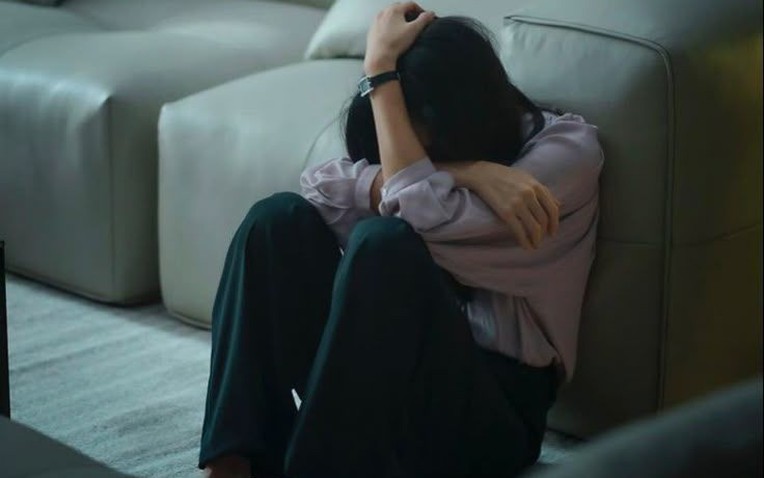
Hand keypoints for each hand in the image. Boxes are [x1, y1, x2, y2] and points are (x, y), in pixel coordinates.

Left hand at [364, 2, 435, 74]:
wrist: (379, 58)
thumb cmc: (395, 44)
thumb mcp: (414, 30)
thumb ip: (424, 20)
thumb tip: (430, 14)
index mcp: (394, 10)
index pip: (410, 4)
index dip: (419, 9)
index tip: (423, 16)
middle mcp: (383, 13)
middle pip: (398, 8)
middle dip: (407, 12)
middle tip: (413, 20)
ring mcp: (376, 22)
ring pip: (389, 15)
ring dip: (397, 18)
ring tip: (403, 27)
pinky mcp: (372, 31)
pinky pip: (382, 24)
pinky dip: (388, 26)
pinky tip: (392, 35)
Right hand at [441, 161, 559, 249]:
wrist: (483, 174)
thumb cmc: (506, 176)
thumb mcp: (528, 178)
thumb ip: (543, 191)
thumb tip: (559, 205)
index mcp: (536, 186)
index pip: (552, 209)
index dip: (554, 224)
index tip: (552, 232)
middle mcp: (529, 195)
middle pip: (543, 220)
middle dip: (544, 233)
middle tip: (542, 240)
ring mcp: (517, 204)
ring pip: (534, 227)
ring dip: (536, 240)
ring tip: (535, 245)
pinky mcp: (505, 212)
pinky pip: (519, 231)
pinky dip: (525, 241)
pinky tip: (526, 246)